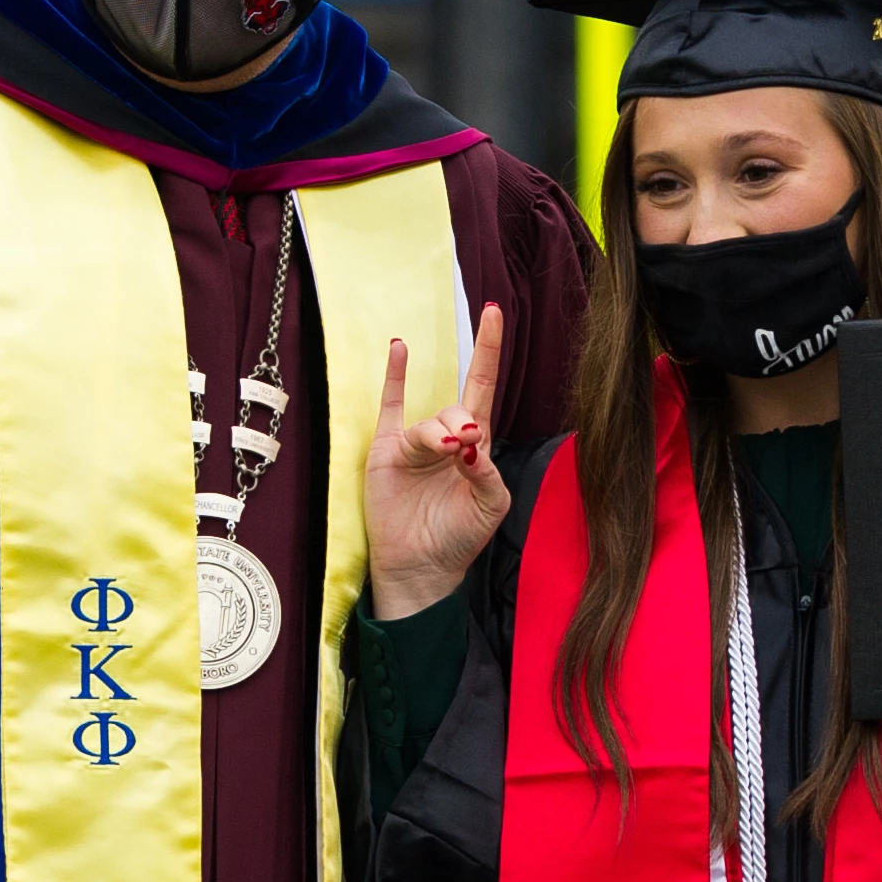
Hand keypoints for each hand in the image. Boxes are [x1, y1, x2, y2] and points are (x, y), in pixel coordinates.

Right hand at [366, 303, 506, 617]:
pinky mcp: (387, 452)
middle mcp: (446, 438)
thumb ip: (488, 472)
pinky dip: (395, 378)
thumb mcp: (490, 506)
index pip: (484, 389)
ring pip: (429, 421)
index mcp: (476, 447)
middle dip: (463, 422)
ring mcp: (415, 443)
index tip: (495, 313)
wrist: (421, 568)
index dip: (489, 352)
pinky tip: (400, 349)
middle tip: (462, 446)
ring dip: (437, 434)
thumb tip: (471, 442)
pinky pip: (390, 407)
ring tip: (444, 454)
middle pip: (459, 408)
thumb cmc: (459, 537)